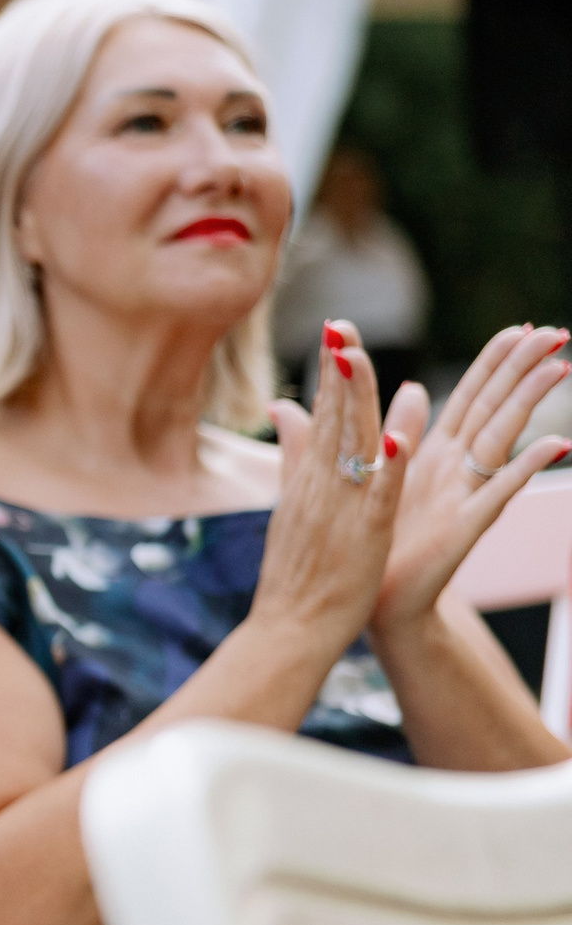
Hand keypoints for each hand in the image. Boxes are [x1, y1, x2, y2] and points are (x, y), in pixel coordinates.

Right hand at [256, 322, 414, 655]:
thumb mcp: (289, 507)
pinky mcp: (364, 535)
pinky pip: (377, 494)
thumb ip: (292, 456)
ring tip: (357, 359)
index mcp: (307, 482)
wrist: (286, 631)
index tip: (337, 332)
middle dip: (338, 371)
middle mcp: (320, 488)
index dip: (330, 373)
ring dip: (356, 401)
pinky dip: (386, 465)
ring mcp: (340, 510)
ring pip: (351, 445)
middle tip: (342, 325)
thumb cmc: (293, 577)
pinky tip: (392, 436)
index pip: (321, 416)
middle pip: (332, 419)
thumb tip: (281, 409)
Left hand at [368, 321, 571, 635]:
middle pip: (493, 407)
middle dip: (522, 369)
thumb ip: (389, 429)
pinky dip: (526, 467)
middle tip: (558, 332)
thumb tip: (407, 386)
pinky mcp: (464, 525)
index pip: (468, 396)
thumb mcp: (376, 473)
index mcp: (433, 452)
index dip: (493, 362)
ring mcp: (465, 494)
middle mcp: (455, 468)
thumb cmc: (377, 537)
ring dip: (528, 402)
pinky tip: (556, 443)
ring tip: (559, 367)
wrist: (372, 597)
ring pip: (501, 438)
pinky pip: (499, 492)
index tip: (521, 327)